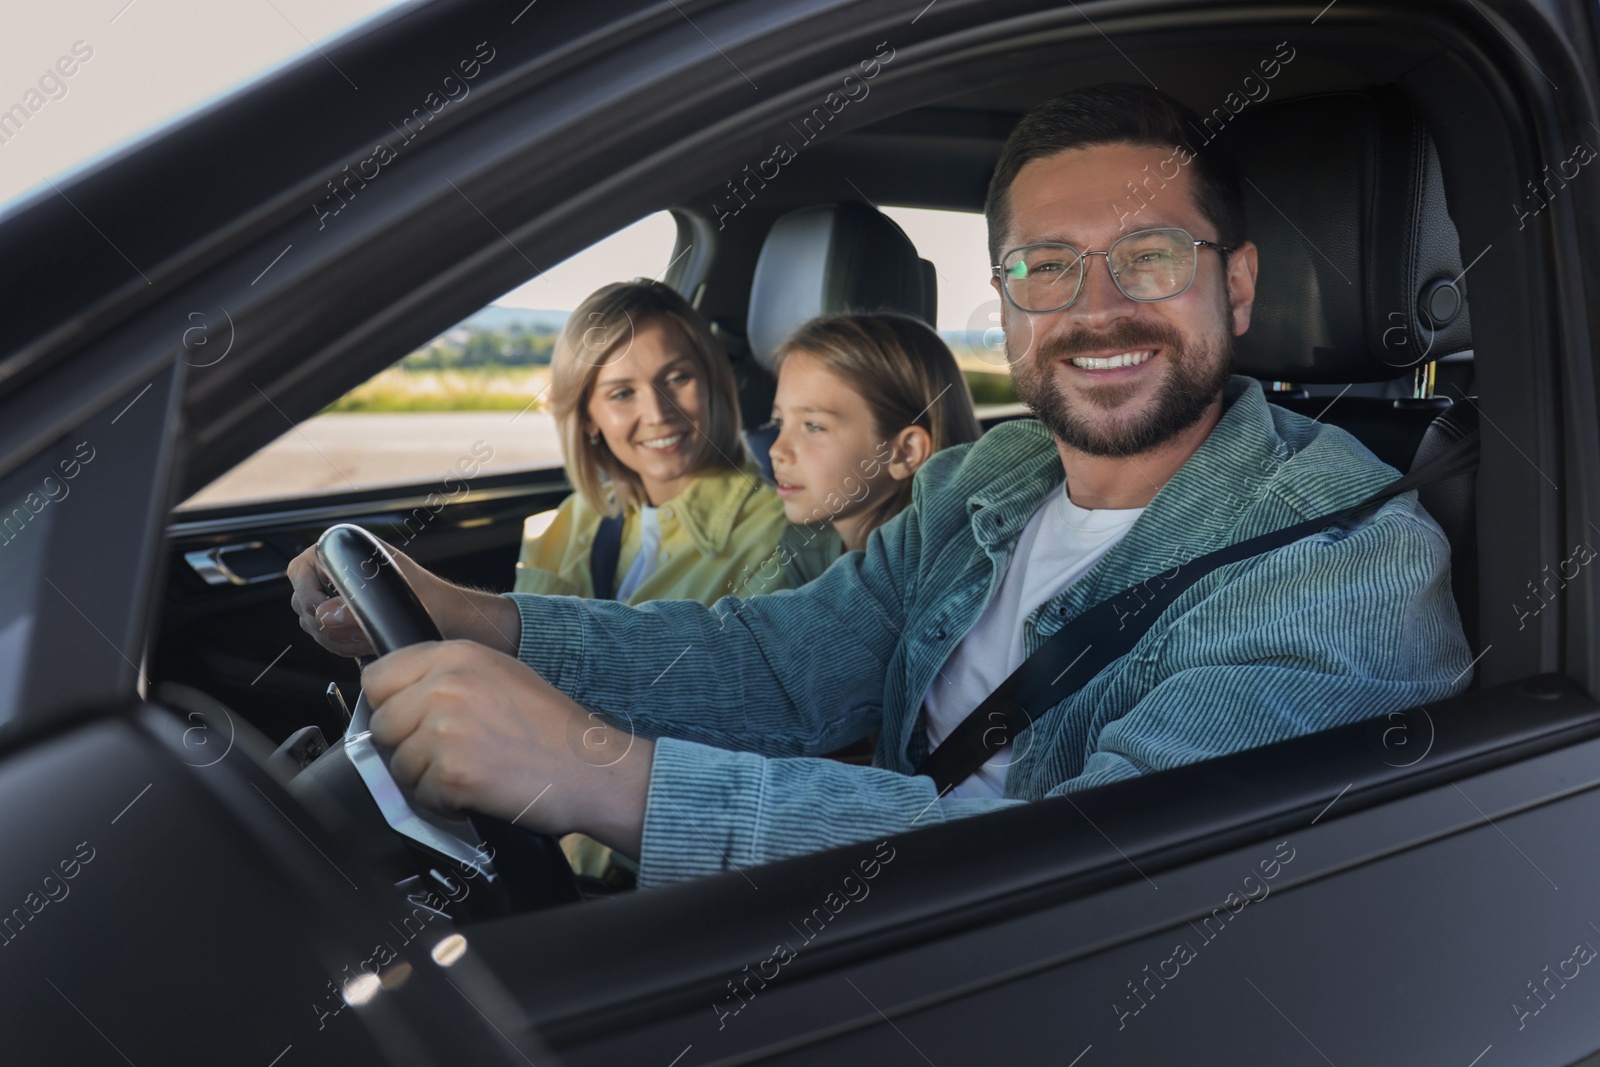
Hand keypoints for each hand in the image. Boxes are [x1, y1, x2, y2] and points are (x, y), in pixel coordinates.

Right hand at [287, 538, 521, 656]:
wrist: (455, 621)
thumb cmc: (437, 602)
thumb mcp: (398, 603)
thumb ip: (359, 611)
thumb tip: (326, 615)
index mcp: (350, 549)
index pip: (301, 570)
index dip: (308, 596)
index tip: (326, 617)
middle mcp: (344, 569)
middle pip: (303, 600)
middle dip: (324, 624)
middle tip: (352, 634)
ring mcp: (344, 593)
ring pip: (313, 622)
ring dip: (334, 638)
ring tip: (363, 639)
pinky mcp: (350, 616)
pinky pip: (328, 635)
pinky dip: (342, 645)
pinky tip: (364, 645)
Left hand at [362, 641, 651, 856]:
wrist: (592, 768)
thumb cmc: (552, 729)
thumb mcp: (500, 675)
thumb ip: (447, 677)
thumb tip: (396, 700)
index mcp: (457, 655)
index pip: (379, 677)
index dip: (390, 705)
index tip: (410, 722)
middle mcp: (446, 685)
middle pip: (381, 725)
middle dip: (406, 747)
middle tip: (448, 755)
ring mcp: (447, 729)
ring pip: (397, 765)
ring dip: (426, 779)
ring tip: (470, 772)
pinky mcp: (452, 772)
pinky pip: (419, 796)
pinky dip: (444, 803)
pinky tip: (477, 791)